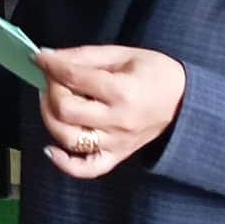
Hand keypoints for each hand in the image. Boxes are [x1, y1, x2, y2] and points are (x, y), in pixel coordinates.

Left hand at [36, 46, 187, 180]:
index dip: (51, 66)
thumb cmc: (154, 73)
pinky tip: (51, 148)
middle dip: (49, 91)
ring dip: (49, 119)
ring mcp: (117, 143)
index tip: (40, 58)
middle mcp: (118, 121)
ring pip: (69, 139)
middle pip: (66, 111)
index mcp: (122, 91)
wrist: (184, 101)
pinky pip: (86, 169)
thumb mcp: (123, 54)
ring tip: (51, 103)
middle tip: (51, 80)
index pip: (74, 79)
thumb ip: (84, 56)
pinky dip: (64, 163)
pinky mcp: (117, 156)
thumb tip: (48, 57)